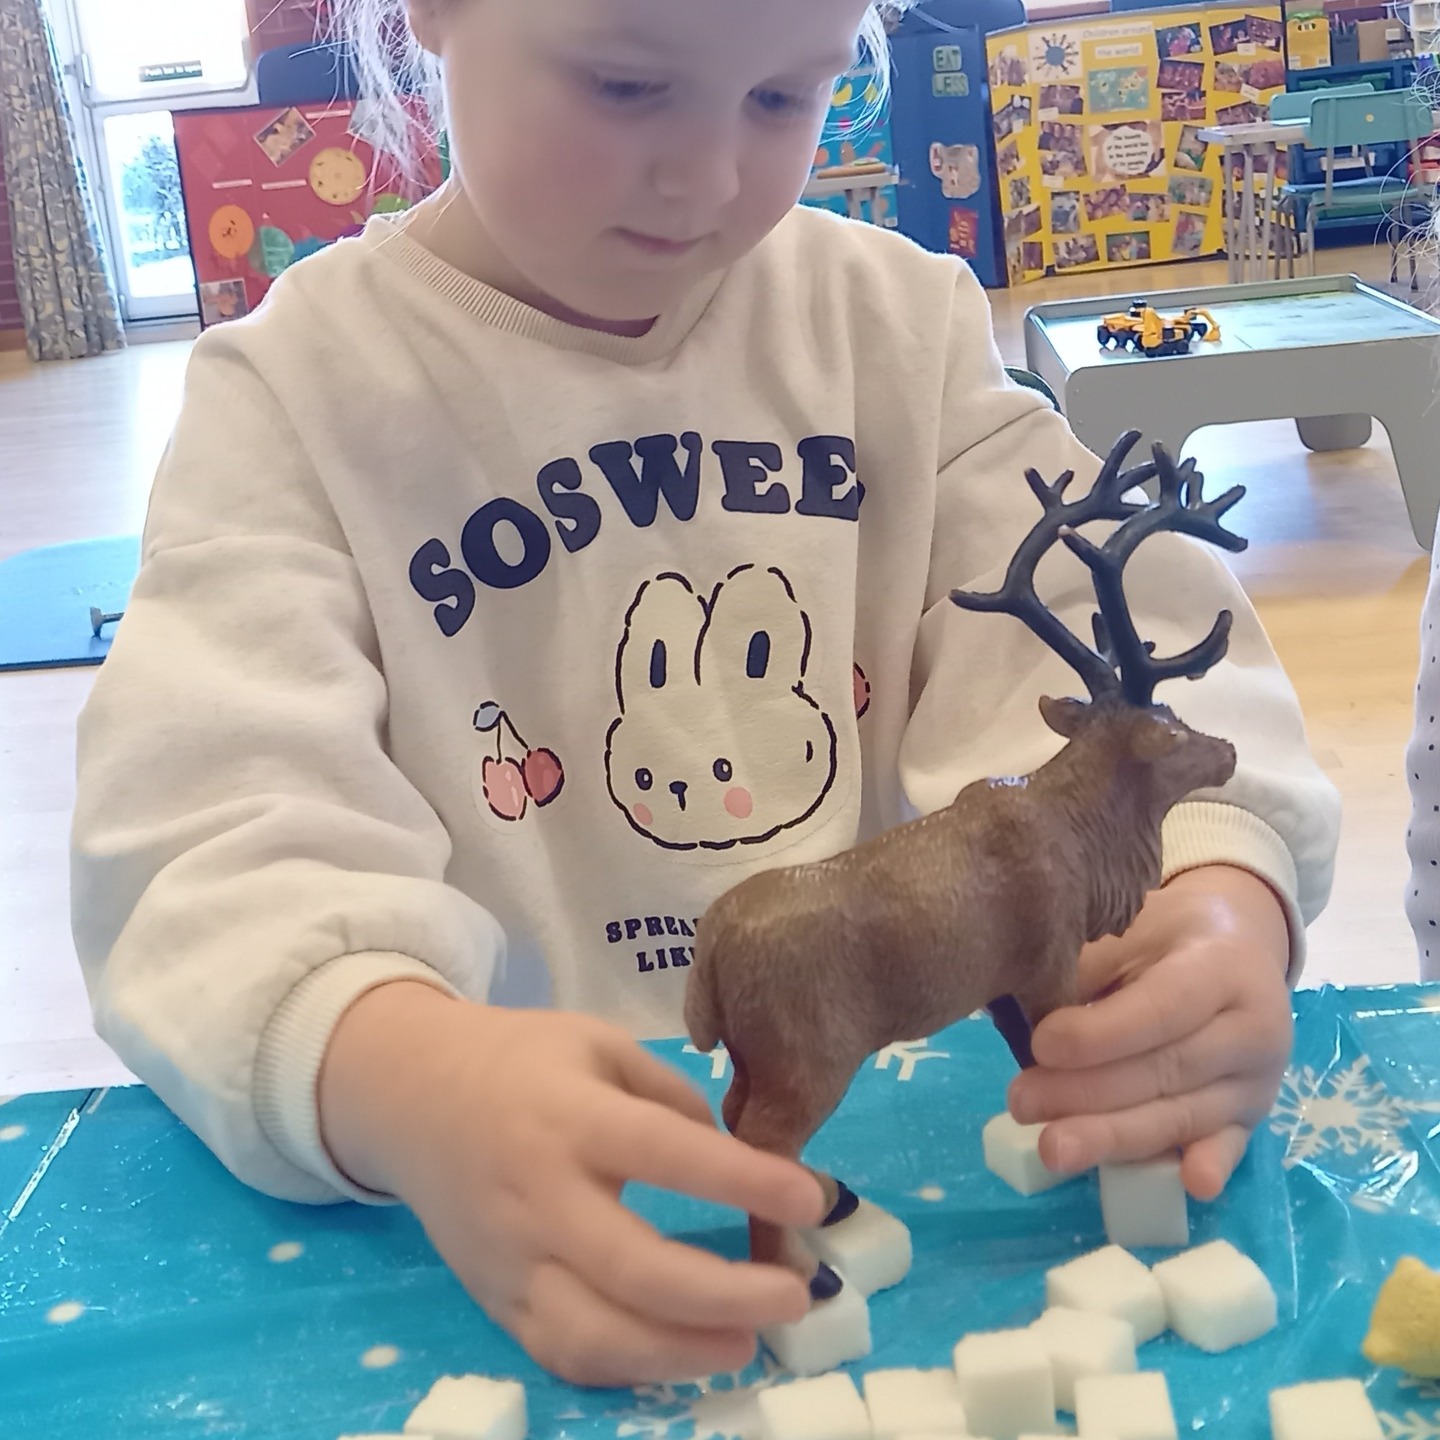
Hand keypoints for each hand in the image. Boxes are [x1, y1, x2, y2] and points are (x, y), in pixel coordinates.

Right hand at [319, 983, 822, 1386]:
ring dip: (681, 1352)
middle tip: (796, 1293)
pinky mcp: (496, 1302)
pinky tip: (681, 1354)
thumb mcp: (597, 1043)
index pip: (664, 1153)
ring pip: (594, 1335)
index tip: (811, 1197)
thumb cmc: (518, 1060)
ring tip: (747, 1340)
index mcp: (568, 1116)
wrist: (407, 1096)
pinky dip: (628, 1368)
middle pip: (634, 1267)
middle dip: (726, 1291)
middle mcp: (537, 1196)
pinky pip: (563, 1354)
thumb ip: (668, 1096)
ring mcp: (511, 1261)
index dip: (741, 1180)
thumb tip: (737, 1163)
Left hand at [1007, 865, 1292, 1200]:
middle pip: (1166, 1070)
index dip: (1101, 1034)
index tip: (1040, 1045)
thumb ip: (1091, 964)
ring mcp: (1256, 1081)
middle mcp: (1252, 1029)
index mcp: (1223, 968)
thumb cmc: (1167, 935)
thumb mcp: (1131, 928)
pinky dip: (1208, 1164)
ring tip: (1051, 1149)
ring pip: (1182, 1115)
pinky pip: (1228, 1147)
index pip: (1161, 1008)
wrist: (1239, 945)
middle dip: (1088, 1093)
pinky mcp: (1251, 1119)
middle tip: (1022, 1103)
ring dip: (1114, 1138)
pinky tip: (1189, 1185)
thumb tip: (1031, 1006)